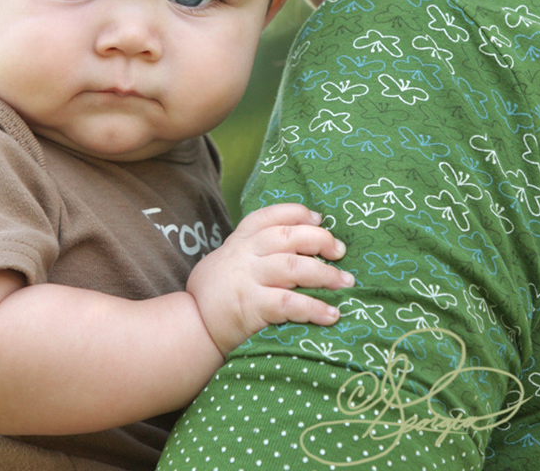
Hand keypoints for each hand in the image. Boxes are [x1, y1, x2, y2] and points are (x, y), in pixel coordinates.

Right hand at [186, 203, 352, 355]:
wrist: (192, 325)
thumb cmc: (216, 292)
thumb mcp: (229, 259)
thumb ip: (254, 249)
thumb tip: (297, 244)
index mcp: (240, 240)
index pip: (270, 216)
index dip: (298, 214)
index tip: (319, 219)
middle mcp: (246, 254)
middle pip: (288, 236)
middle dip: (320, 240)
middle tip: (340, 252)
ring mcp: (249, 279)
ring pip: (294, 266)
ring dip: (326, 274)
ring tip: (346, 282)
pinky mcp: (252, 306)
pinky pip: (290, 303)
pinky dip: (314, 308)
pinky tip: (332, 314)